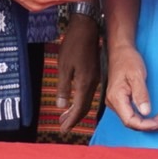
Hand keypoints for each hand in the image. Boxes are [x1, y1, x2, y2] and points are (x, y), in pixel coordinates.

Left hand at [56, 12, 101, 134]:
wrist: (87, 28)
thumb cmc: (73, 45)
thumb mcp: (63, 66)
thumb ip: (63, 87)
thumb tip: (61, 106)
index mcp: (85, 82)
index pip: (80, 107)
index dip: (72, 120)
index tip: (64, 130)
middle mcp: (93, 82)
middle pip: (84, 106)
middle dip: (73, 118)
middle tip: (62, 126)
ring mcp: (95, 77)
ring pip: (87, 99)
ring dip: (76, 109)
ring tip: (65, 116)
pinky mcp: (94, 72)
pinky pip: (88, 91)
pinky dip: (80, 99)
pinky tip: (74, 99)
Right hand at [102, 45, 157, 131]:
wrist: (120, 50)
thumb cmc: (128, 60)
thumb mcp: (137, 75)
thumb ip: (141, 94)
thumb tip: (146, 112)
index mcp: (116, 98)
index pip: (130, 121)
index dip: (146, 125)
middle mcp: (114, 103)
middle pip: (132, 123)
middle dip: (151, 125)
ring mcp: (117, 102)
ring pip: (133, 119)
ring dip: (149, 122)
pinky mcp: (121, 100)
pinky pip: (133, 113)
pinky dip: (145, 116)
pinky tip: (155, 115)